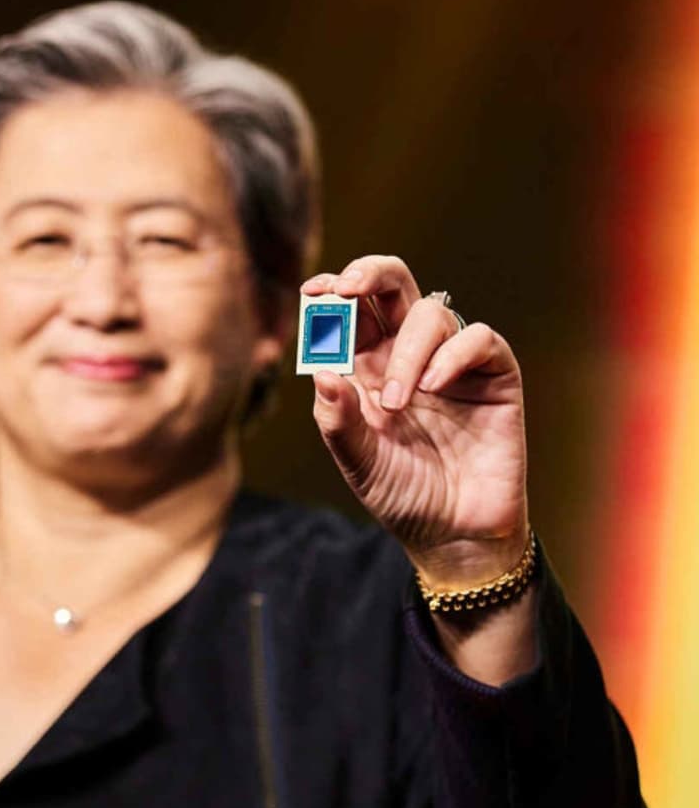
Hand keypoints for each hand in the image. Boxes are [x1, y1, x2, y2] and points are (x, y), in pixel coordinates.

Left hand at [302, 255, 528, 587]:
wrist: (452, 534)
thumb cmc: (401, 493)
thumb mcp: (357, 461)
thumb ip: (336, 419)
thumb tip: (321, 371)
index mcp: (367, 366)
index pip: (350, 311)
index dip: (332, 290)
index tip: (312, 291)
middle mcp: (408, 355)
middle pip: (393, 287)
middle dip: (369, 273)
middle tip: (345, 288)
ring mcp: (452, 363)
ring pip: (431, 313)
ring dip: (407, 351)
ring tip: (395, 402)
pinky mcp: (495, 377)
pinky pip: (480, 340)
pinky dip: (453, 354)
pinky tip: (433, 387)